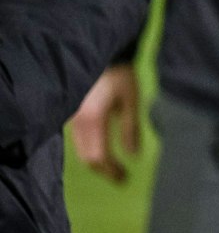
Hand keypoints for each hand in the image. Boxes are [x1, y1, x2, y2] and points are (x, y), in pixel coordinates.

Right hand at [70, 63, 141, 183]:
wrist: (99, 53)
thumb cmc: (120, 75)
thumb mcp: (131, 99)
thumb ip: (131, 128)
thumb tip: (133, 155)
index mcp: (92, 119)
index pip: (98, 156)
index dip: (111, 171)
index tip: (125, 179)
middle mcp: (77, 122)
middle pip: (86, 157)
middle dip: (104, 170)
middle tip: (121, 177)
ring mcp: (71, 118)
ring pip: (80, 149)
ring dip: (97, 161)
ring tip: (115, 167)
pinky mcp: (70, 114)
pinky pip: (78, 139)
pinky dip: (90, 149)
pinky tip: (103, 150)